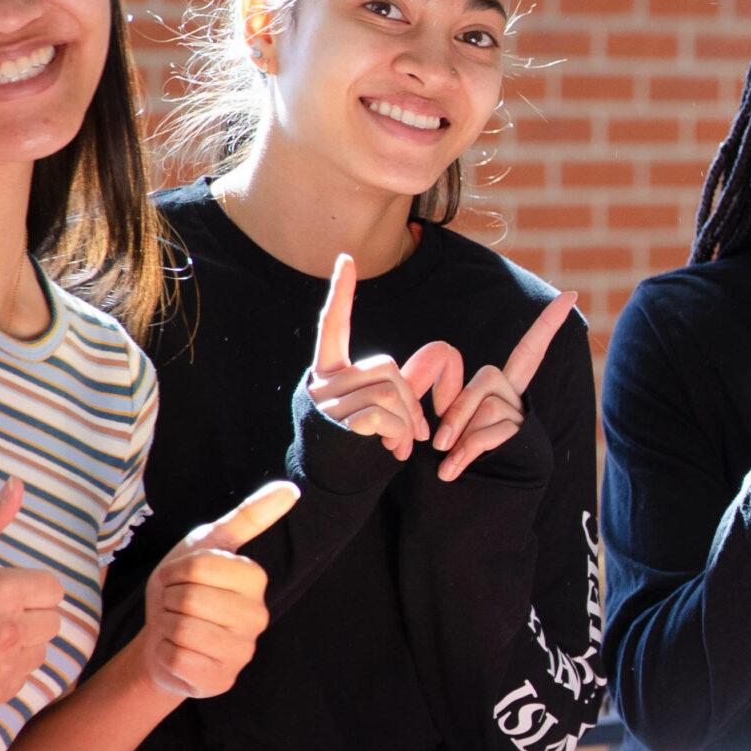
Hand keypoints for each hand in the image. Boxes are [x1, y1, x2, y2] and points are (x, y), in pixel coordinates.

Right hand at [0, 478, 64, 709]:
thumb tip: (17, 483)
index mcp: (3, 592)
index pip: (53, 589)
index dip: (31, 586)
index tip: (4, 588)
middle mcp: (7, 632)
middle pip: (52, 622)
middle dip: (30, 613)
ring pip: (41, 652)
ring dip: (23, 642)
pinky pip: (23, 679)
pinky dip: (8, 669)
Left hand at [139, 479, 298, 698]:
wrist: (164, 639)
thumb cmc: (185, 588)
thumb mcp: (208, 545)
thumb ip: (248, 517)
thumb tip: (291, 489)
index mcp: (256, 579)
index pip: (199, 566)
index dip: (176, 571)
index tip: (181, 579)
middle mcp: (258, 616)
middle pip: (188, 597)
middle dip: (167, 600)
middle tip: (175, 606)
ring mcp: (242, 652)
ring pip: (182, 628)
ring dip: (166, 626)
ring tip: (177, 627)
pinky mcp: (221, 681)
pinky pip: (178, 659)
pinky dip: (165, 654)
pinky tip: (177, 652)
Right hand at [305, 254, 432, 460]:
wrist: (332, 490)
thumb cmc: (357, 449)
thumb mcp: (374, 412)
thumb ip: (394, 386)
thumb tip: (428, 368)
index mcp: (328, 372)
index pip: (333, 325)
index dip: (341, 294)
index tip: (346, 260)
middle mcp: (322, 382)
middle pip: (386, 366)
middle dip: (411, 400)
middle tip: (414, 434)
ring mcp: (327, 402)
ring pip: (391, 390)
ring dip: (408, 421)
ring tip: (401, 445)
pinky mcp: (338, 422)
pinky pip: (386, 413)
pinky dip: (399, 433)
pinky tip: (392, 450)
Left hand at [429, 291, 574, 480]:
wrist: (470, 506)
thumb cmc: (454, 462)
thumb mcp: (447, 427)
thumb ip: (447, 408)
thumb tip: (442, 424)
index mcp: (504, 391)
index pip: (529, 352)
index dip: (547, 325)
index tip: (569, 296)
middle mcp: (520, 401)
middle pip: (488, 379)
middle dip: (457, 407)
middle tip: (439, 442)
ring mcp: (523, 420)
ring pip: (486, 406)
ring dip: (459, 434)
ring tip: (448, 458)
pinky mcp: (522, 440)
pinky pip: (487, 432)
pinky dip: (464, 453)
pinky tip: (452, 471)